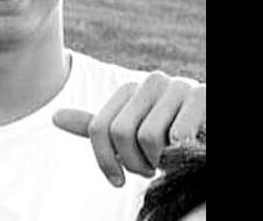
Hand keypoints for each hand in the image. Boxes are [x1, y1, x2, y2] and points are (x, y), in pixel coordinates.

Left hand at [52, 72, 204, 186]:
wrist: (208, 132)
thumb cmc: (169, 139)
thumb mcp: (132, 134)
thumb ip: (98, 128)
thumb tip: (55, 117)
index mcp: (131, 89)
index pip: (99, 128)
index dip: (105, 160)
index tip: (118, 180)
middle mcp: (152, 81)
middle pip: (121, 132)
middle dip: (135, 163)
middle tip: (151, 169)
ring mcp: (178, 86)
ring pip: (149, 136)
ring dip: (160, 161)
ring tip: (171, 159)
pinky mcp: (202, 96)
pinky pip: (178, 135)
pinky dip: (182, 153)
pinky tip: (191, 149)